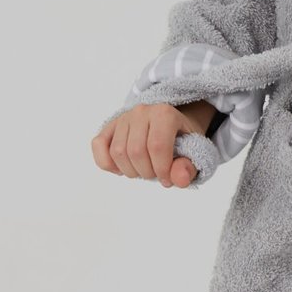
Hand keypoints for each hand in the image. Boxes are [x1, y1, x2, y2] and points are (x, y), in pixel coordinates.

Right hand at [92, 100, 216, 187]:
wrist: (170, 123)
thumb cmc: (181, 139)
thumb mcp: (194, 151)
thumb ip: (189, 167)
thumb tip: (179, 179)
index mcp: (164, 113)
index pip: (157, 147)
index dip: (162, 170)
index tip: (168, 179)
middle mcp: (141, 111)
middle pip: (136, 151)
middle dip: (146, 172)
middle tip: (156, 173)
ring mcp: (123, 118)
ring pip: (117, 152)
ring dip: (130, 170)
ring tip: (143, 169)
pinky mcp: (109, 126)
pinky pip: (98, 145)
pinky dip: (107, 163)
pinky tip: (122, 168)